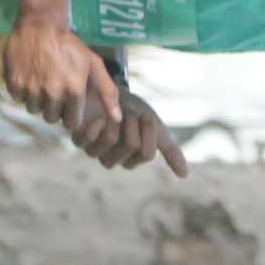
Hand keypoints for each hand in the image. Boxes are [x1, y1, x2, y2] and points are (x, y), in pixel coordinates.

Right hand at [3, 14, 123, 131]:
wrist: (40, 25)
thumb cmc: (69, 45)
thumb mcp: (93, 64)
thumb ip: (107, 92)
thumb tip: (117, 118)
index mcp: (74, 91)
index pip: (71, 123)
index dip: (70, 112)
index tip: (68, 99)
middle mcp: (52, 93)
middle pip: (51, 118)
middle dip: (53, 106)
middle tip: (54, 86)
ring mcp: (31, 89)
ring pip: (33, 109)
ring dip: (37, 98)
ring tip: (41, 79)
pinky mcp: (14, 83)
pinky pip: (18, 98)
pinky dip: (22, 89)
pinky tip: (29, 74)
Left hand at [71, 90, 190, 176]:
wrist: (105, 90)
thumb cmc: (132, 111)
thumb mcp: (155, 127)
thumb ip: (170, 150)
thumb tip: (185, 175)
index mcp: (130, 160)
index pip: (147, 153)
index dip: (149, 131)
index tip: (145, 118)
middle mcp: (112, 159)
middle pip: (130, 145)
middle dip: (134, 122)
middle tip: (129, 112)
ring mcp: (94, 150)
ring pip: (111, 140)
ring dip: (117, 118)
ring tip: (114, 111)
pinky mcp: (78, 138)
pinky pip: (89, 136)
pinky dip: (98, 121)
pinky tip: (99, 115)